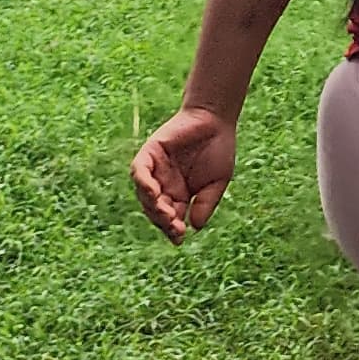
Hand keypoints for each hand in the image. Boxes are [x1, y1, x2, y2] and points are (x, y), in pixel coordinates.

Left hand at [131, 107, 237, 241]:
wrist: (215, 120)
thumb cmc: (219, 150)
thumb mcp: (217, 182)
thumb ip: (205, 203)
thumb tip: (194, 227)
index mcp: (179, 195)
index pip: (170, 218)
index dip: (172, 230)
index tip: (179, 239)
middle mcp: (163, 185)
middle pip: (155, 210)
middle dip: (163, 221)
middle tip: (174, 227)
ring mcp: (154, 170)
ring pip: (144, 194)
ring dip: (152, 206)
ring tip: (164, 214)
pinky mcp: (149, 154)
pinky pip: (139, 172)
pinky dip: (143, 183)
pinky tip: (153, 192)